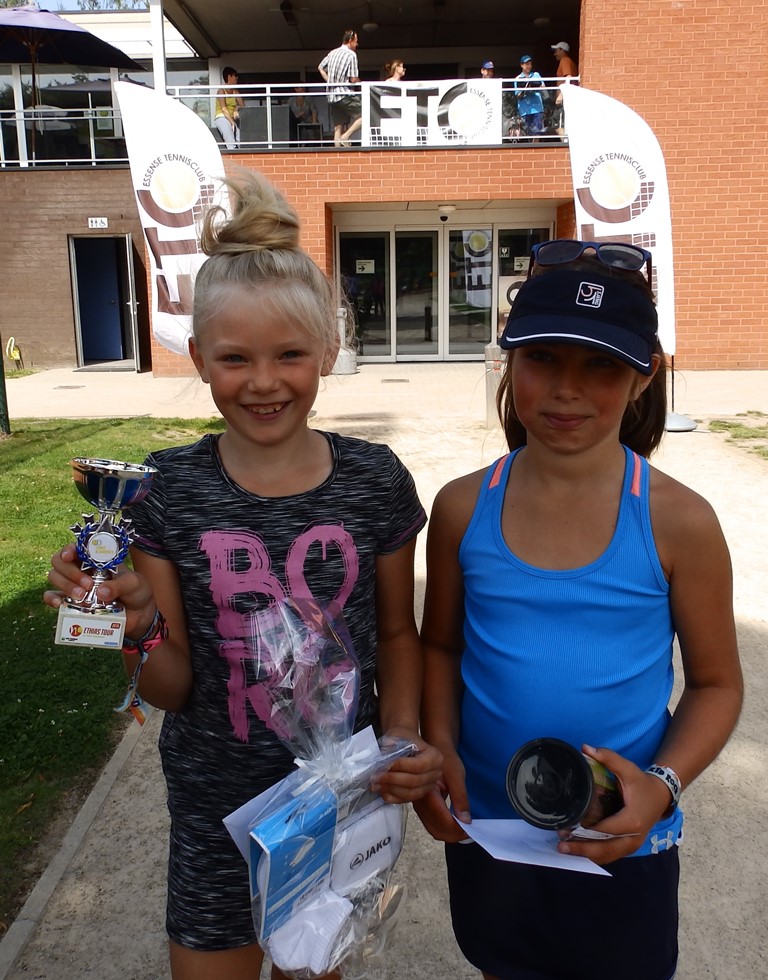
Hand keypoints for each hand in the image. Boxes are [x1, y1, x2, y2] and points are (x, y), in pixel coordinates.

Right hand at [44, 543, 156, 638]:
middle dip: (70, 571)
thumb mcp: (134, 583)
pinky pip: (52, 597)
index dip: (69, 549)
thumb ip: (120, 585)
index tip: (71, 555)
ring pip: (54, 576)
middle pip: (60, 561)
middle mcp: (81, 569)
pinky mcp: (70, 602)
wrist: (139, 614)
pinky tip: (59, 603)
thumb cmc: (136, 591)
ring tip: (82, 596)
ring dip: (65, 585)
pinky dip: (51, 598)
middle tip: (88, 585)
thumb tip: (101, 592)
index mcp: (96, 559)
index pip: (76, 547)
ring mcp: (74, 585)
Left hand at [373, 730, 442, 803]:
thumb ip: (391, 744)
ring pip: (410, 794)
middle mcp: (435, 773)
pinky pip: (405, 800)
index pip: (419, 765)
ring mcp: (428, 786)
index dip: (401, 766)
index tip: (386, 764)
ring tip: (376, 782)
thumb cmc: (403, 739)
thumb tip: (383, 757)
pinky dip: (392, 796)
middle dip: (393, 779)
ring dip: (391, 789)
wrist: (405, 744)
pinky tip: (381, 789)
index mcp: (435, 757)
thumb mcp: (397, 736)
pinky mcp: (419, 795)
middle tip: (377, 775)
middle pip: (414, 781)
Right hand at [412, 749, 471, 841]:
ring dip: (450, 834)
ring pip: (434, 830)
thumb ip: (460, 798)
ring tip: (464, 830)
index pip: (442, 819)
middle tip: (470, 832)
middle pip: (436, 829)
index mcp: (428, 793)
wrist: (434, 751)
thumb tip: (465, 821)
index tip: (471, 829)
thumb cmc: (446, 759)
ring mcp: (420, 807)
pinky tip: (456, 825)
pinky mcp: (423, 808)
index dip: (457, 828)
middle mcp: (420, 803)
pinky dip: (445, 829)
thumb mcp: (457, 775)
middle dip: (454, 835)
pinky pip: (432, 825)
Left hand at [556, 745, 674, 864]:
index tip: (568, 829)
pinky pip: (611, 855)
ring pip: (607, 856)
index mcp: (632, 820)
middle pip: (605, 849)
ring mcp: (632, 845)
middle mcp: (633, 837)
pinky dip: (595, 855)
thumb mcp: (627, 768)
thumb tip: (585, 748)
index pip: (606, 830)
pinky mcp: (629, 847)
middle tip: (561, 844)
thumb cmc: (642, 783)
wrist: (661, 796)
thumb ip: (608, 757)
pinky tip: (579, 851)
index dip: (587, 831)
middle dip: (582, 848)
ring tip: (565, 848)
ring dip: (586, 854)